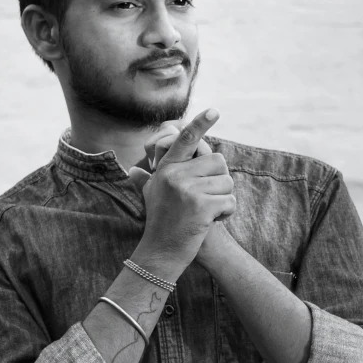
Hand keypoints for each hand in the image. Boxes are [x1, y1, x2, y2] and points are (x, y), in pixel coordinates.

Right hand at [127, 109, 235, 272]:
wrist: (160, 253)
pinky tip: (210, 222)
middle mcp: (175, 175)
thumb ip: (146, 180)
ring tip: (205, 212)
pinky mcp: (201, 205)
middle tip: (206, 199)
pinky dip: (226, 213)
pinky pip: (229, 201)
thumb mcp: (150, 197)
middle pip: (218, 161)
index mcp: (166, 169)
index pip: (185, 140)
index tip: (215, 110)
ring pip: (227, 182)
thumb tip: (132, 170)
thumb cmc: (159, 224)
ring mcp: (188, 189)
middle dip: (219, 181)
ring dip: (223, 199)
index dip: (200, 123)